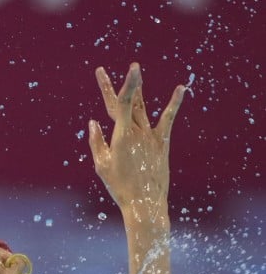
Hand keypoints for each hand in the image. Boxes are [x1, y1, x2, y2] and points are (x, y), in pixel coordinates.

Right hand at [87, 63, 185, 213]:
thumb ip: (96, 142)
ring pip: (143, 107)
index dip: (115, 85)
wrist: (145, 202)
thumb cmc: (119, 186)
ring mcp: (151, 137)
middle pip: (125, 103)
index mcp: (121, 136)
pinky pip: (167, 119)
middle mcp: (138, 132)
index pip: (119, 104)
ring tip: (136, 73)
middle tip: (101, 71)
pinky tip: (180, 89)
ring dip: (138, 90)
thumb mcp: (101, 165)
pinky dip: (174, 103)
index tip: (108, 71)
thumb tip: (93, 122)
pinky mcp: (162, 143)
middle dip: (113, 86)